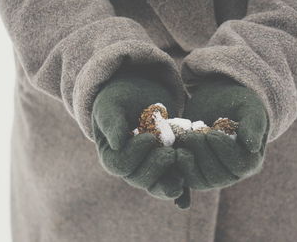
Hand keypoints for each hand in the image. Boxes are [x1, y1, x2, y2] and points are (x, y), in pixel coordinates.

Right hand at [92, 74, 183, 199]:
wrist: (139, 95)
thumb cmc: (121, 99)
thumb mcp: (112, 105)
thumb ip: (112, 122)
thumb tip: (117, 143)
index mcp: (111, 155)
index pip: (120, 165)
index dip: (136, 154)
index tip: (149, 137)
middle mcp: (129, 168)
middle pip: (140, 180)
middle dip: (156, 167)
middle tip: (170, 151)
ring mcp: (149, 170)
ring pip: (158, 186)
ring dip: (170, 181)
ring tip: (182, 165)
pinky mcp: (167, 169)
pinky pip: (173, 184)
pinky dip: (181, 194)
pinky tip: (185, 201)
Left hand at [177, 78, 268, 189]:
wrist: (216, 100)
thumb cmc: (237, 102)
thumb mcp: (249, 107)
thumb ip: (253, 125)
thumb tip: (252, 147)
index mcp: (250, 160)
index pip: (239, 166)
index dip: (223, 151)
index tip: (210, 133)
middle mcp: (232, 173)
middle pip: (218, 177)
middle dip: (203, 154)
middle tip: (193, 134)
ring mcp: (212, 176)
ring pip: (200, 181)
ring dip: (189, 162)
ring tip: (184, 139)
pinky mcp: (194, 172)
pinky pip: (184, 180)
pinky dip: (178, 168)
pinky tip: (174, 151)